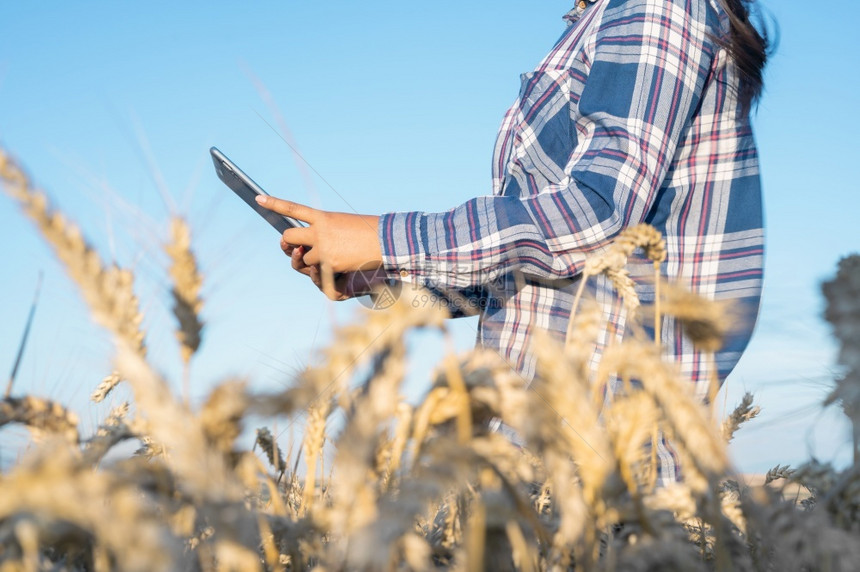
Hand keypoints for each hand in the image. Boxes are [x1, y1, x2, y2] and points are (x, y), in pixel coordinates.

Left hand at [257, 195, 382, 272]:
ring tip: (335, 256)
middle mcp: (318, 231)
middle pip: (289, 237)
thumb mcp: (343, 224)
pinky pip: (318, 271)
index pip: (293, 208)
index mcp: (323, 216)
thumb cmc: (367, 232)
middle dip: (289, 244)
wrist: (384, 241)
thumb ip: (324, 231)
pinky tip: (344, 264)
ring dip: (314, 261)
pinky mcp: (328, 263)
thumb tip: (307, 250)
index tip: (258, 198)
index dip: (274, 203)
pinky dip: (327, 270)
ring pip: (303, 259)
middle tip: (297, 247)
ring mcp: (322, 248)